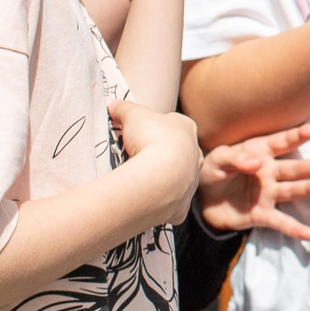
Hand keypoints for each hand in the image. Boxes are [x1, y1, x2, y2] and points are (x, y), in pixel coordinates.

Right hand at [105, 100, 201, 226]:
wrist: (161, 176)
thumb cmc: (151, 138)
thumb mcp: (133, 114)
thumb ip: (124, 108)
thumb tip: (114, 105)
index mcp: (187, 128)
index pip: (173, 123)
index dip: (155, 126)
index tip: (139, 132)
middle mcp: (195, 154)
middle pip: (178, 151)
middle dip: (161, 153)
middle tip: (140, 156)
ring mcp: (192, 181)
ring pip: (178, 178)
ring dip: (162, 178)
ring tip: (141, 178)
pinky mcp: (182, 205)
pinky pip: (171, 203)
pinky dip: (160, 202)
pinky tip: (146, 200)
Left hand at [197, 123, 309, 240]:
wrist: (204, 199)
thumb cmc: (215, 171)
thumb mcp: (218, 159)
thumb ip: (234, 159)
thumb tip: (256, 162)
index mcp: (260, 152)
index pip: (280, 143)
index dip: (295, 136)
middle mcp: (269, 173)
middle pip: (293, 169)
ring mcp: (268, 194)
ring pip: (292, 191)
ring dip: (308, 189)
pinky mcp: (262, 215)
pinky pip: (280, 222)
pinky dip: (294, 229)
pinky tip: (309, 234)